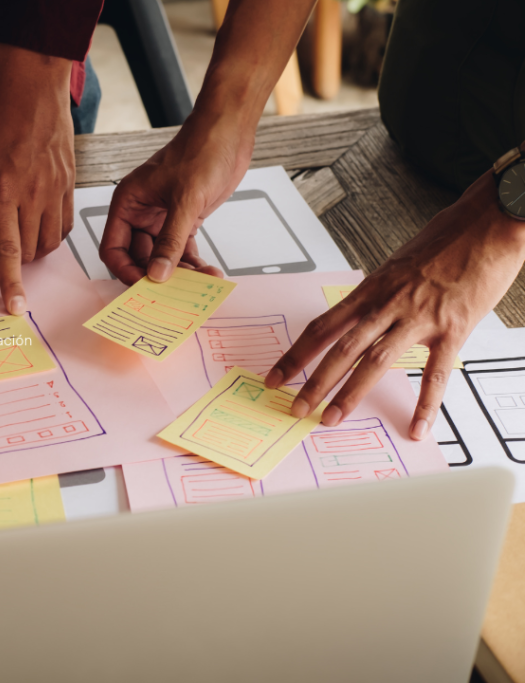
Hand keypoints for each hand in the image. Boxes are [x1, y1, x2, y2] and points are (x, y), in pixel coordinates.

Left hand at [0, 43, 74, 314]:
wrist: (30, 84)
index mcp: (1, 192)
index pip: (7, 251)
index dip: (10, 284)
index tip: (16, 308)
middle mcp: (32, 195)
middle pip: (30, 251)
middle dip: (16, 263)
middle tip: (2, 253)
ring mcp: (55, 189)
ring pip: (50, 242)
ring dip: (35, 250)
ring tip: (20, 237)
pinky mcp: (70, 181)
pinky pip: (65, 223)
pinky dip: (52, 233)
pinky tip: (39, 224)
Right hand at [100, 107, 254, 283]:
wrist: (228, 134)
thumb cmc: (200, 151)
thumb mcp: (185, 200)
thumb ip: (170, 241)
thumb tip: (157, 274)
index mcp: (127, 204)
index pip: (113, 248)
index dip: (125, 271)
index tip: (144, 286)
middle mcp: (140, 214)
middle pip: (138, 258)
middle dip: (156, 276)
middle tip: (175, 293)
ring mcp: (162, 219)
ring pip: (162, 258)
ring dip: (180, 273)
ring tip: (198, 283)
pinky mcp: (183, 220)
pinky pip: (182, 251)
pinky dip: (193, 264)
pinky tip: (207, 273)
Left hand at [264, 171, 524, 438]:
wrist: (490, 223)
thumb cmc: (447, 239)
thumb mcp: (397, 264)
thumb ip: (378, 293)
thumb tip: (361, 314)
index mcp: (371, 289)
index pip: (322, 327)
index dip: (296, 354)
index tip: (276, 375)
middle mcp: (388, 304)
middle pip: (340, 349)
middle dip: (313, 382)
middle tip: (295, 408)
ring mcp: (419, 318)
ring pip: (375, 361)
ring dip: (350, 393)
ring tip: (331, 418)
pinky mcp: (453, 328)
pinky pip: (436, 373)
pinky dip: (425, 404)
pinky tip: (416, 426)